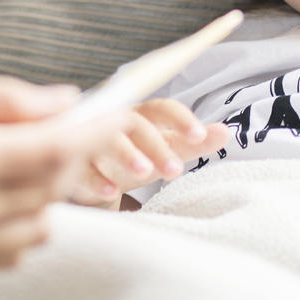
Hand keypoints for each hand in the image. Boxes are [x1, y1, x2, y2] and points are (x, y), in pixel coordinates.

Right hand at [0, 67, 89, 273]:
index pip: (54, 149)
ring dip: (48, 189)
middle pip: (54, 186)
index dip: (93, 129)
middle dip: (73, 153)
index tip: (114, 110)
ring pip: (42, 222)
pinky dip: (22, 221)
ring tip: (19, 156)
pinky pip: (13, 250)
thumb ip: (1, 99)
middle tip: (69, 125)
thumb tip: (64, 101)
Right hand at [65, 98, 229, 207]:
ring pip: (106, 139)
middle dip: (156, 145)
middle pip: (135, 123)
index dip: (181, 119)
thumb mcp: (164, 149)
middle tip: (175, 171)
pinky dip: (96, 178)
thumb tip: (227, 132)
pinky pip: (82, 164)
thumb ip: (191, 142)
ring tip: (144, 174)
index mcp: (142, 114)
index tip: (200, 135)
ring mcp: (91, 137)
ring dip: (126, 154)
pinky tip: (112, 191)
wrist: (89, 169)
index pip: (163, 108)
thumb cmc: (134, 154)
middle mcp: (116, 120)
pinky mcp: (73, 159)